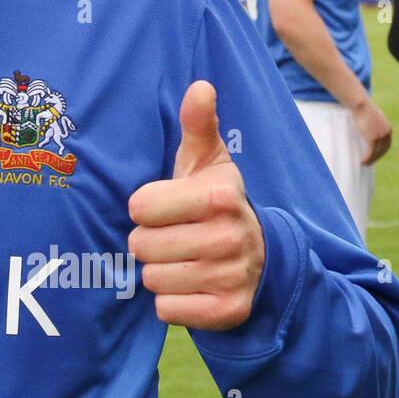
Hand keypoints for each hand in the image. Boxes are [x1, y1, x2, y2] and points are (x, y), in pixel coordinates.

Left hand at [128, 81, 264, 330]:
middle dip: (149, 242)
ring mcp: (234, 276)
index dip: (144, 208)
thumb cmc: (213, 201)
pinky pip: (166, 310)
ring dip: (159, 272)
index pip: (140, 207)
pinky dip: (171, 302)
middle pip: (142, 246)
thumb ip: (198, 124)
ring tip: (183, 259)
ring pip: (153, 279)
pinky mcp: (230, 311)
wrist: (259, 257)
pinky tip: (191, 286)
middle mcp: (232, 236)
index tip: (163, 207)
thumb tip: (200, 85)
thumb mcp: (207, 161)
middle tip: (173, 237)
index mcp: (221, 196)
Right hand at [350, 96, 391, 164]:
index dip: (381, 152)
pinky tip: (363, 161)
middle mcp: (386, 133)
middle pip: (383, 150)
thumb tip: (372, 126)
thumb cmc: (365, 110)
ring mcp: (380, 136)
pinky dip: (368, 158)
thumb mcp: (375, 117)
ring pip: (377, 152)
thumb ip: (376, 124)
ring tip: (365, 164)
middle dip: (376, 158)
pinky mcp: (373, 138)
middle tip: (369, 163)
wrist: (362, 106)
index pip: (387, 145)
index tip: (375, 156)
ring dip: (371, 160)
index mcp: (388, 129)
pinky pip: (371, 151)